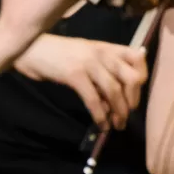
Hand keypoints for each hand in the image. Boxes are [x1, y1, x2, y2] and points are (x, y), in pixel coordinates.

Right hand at [14, 35, 147, 130]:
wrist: (31, 49)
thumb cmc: (58, 54)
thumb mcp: (86, 55)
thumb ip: (103, 70)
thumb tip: (115, 98)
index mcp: (107, 47)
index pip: (138, 58)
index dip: (142, 79)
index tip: (135, 94)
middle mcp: (102, 53)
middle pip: (132, 78)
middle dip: (132, 101)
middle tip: (126, 115)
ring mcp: (89, 63)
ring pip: (114, 91)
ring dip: (118, 112)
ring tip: (116, 125)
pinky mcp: (74, 75)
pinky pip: (93, 99)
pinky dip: (100, 115)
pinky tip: (100, 124)